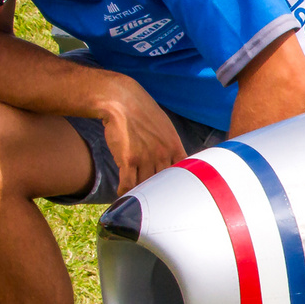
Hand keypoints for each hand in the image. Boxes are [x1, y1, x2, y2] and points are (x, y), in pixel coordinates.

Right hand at [97, 78, 184, 194]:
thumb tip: (173, 163)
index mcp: (175, 147)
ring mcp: (146, 158)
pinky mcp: (128, 160)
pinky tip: (122, 195)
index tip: (173, 194)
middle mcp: (163, 154)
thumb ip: (169, 146)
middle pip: (163, 183)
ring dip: (140, 194)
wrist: (122, 101)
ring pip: (145, 185)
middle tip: (153, 203)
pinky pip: (127, 184)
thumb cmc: (142, 113)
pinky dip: (124, 192)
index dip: (177, 186)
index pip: (182, 174)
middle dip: (158, 193)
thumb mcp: (165, 128)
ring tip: (137, 201)